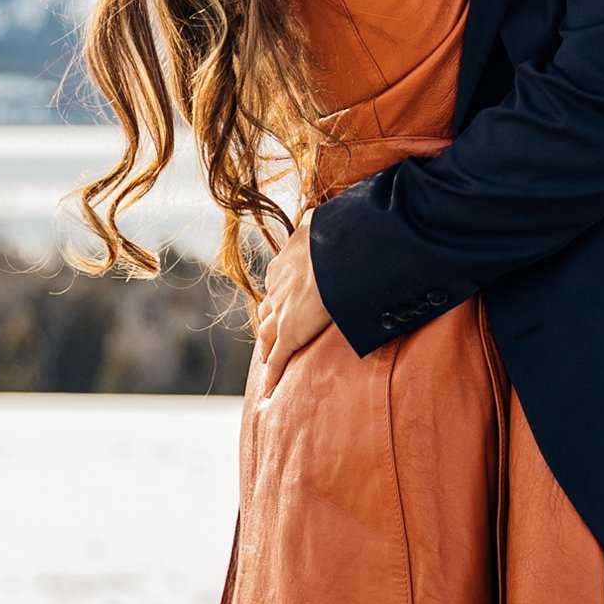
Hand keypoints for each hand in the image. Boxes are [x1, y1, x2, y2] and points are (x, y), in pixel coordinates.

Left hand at [257, 219, 339, 395]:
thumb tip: (313, 211)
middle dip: (269, 324)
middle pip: (267, 312)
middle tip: (273, 334)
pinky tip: (269, 391)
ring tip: (270, 360)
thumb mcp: (321, 224)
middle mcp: (277, 289)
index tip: (285, 303)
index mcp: (285, 264)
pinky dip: (272, 377)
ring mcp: (281, 313)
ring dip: (268, 348)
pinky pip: (277, 361)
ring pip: (267, 336)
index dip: (280, 296)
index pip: (278, 285)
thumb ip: (316, 221)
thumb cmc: (335, 236)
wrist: (336, 254)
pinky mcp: (290, 334)